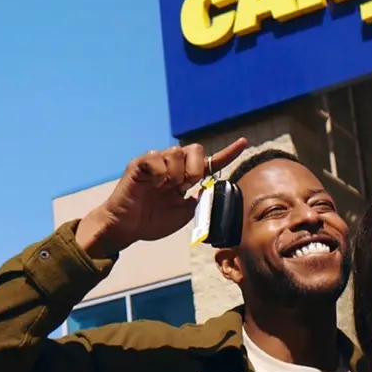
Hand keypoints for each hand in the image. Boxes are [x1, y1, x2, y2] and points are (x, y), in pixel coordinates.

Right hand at [77, 138, 247, 259]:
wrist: (127, 228)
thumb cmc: (152, 221)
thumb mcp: (185, 214)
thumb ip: (199, 200)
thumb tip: (209, 189)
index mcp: (184, 177)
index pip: (210, 162)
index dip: (227, 153)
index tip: (243, 143)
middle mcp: (172, 166)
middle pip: (195, 149)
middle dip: (196, 168)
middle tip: (185, 186)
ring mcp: (156, 163)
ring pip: (176, 152)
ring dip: (176, 173)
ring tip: (164, 188)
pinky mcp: (140, 164)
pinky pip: (156, 156)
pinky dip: (159, 171)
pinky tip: (154, 183)